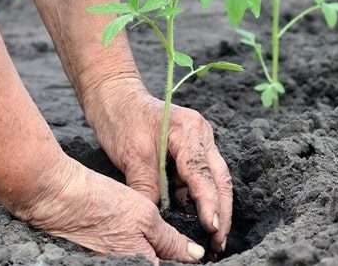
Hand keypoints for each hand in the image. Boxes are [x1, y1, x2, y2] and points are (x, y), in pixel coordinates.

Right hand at [13, 155, 205, 264]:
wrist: (57, 198)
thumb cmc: (101, 203)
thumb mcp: (145, 217)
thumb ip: (171, 241)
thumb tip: (195, 256)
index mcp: (142, 265)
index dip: (185, 261)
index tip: (196, 253)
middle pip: (158, 265)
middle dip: (172, 257)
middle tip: (183, 244)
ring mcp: (111, 264)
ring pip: (144, 262)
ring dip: (156, 253)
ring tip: (157, 236)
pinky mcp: (102, 259)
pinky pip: (129, 258)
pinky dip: (138, 250)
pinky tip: (138, 236)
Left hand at [82, 77, 232, 252]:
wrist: (114, 95)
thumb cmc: (121, 119)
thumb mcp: (132, 156)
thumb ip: (147, 187)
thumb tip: (156, 219)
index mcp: (190, 131)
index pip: (203, 174)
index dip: (209, 204)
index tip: (212, 228)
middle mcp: (202, 134)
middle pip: (220, 178)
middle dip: (222, 211)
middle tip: (220, 241)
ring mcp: (200, 140)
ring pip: (215, 178)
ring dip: (215, 205)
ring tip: (214, 234)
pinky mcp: (192, 148)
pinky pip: (201, 175)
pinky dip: (200, 196)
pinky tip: (196, 215)